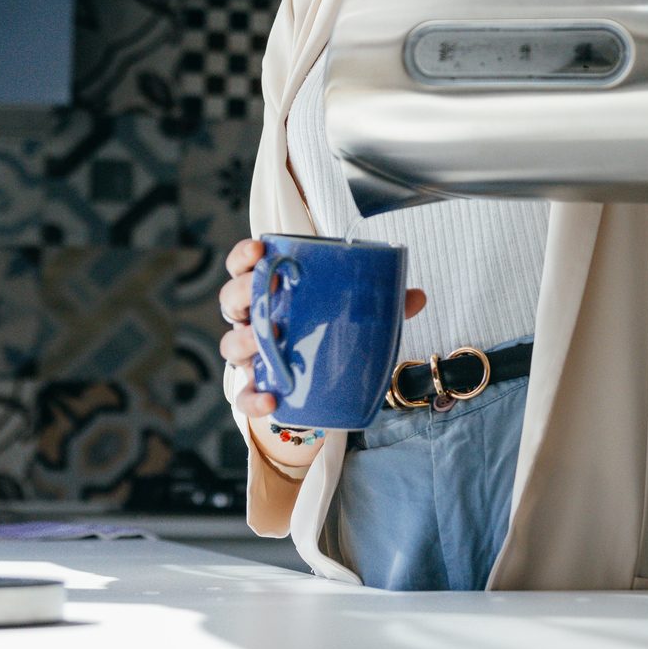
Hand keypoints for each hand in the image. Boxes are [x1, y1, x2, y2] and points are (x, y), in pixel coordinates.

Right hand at [217, 237, 427, 418]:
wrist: (315, 379)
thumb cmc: (324, 332)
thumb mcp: (350, 314)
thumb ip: (381, 304)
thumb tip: (417, 296)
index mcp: (270, 293)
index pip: (245, 267)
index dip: (245, 256)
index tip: (259, 249)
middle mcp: (253, 320)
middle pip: (232, 301)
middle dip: (241, 292)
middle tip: (262, 291)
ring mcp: (251, 354)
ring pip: (231, 345)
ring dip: (244, 341)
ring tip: (266, 339)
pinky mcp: (256, 387)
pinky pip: (244, 395)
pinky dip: (253, 398)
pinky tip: (271, 399)